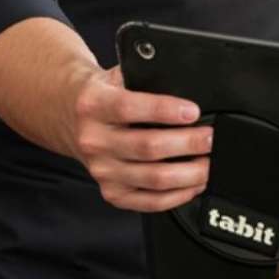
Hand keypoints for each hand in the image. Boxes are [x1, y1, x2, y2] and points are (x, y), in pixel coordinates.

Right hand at [65, 66, 211, 211]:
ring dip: (189, 173)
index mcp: (94, 105)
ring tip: (209, 163)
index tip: (193, 112)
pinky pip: (149, 202)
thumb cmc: (102, 95)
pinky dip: (177, 196)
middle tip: (210, 138)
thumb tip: (188, 87)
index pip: (129, 108)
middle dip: (187, 144)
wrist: (68, 115)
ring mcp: (101, 170)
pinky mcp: (111, 192)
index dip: (164, 111)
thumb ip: (145, 81)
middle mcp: (94, 140)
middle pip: (147, 147)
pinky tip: (193, 184)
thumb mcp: (117, 77)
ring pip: (153, 178)